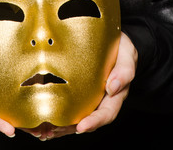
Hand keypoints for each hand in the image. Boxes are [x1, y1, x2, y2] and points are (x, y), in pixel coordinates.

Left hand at [21, 32, 137, 140]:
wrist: (114, 41)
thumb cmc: (122, 49)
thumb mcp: (128, 56)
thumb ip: (124, 71)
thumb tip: (113, 88)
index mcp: (116, 95)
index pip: (106, 113)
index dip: (94, 121)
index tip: (81, 126)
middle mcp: (101, 100)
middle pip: (87, 119)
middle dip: (71, 128)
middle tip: (55, 130)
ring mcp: (89, 96)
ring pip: (76, 115)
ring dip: (61, 125)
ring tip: (45, 129)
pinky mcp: (79, 90)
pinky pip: (68, 103)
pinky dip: (58, 113)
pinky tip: (44, 118)